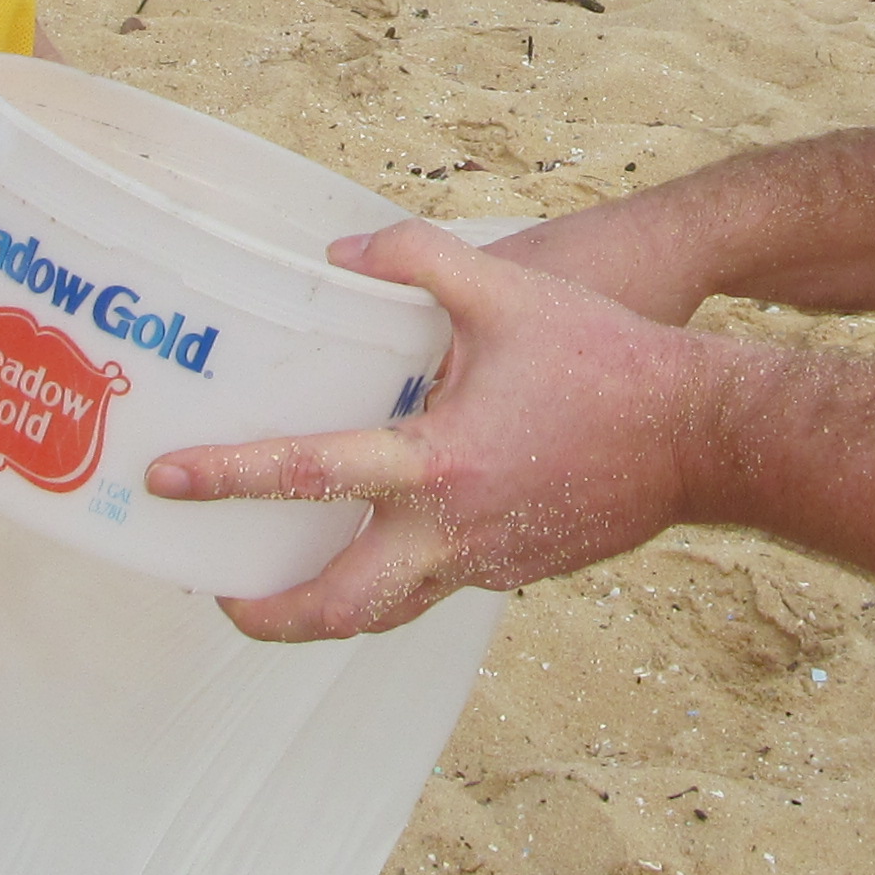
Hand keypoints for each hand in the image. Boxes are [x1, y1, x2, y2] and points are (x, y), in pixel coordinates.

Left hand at [144, 219, 739, 641]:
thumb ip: (418, 261)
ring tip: (293, 584)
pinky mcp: (521, 568)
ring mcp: (490, 561)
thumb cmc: (607, 359)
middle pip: (341, 607)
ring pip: (390, 610)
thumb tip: (341, 256)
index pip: (310, 476)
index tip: (170, 480)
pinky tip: (396, 535)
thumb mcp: (507, 290)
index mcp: (439, 463)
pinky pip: (442, 584)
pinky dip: (402, 574)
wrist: (705, 434)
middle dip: (274, 618)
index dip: (230, 478)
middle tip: (225, 603)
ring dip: (333, 607)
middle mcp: (454, 530)